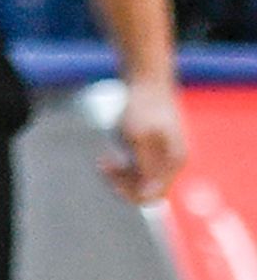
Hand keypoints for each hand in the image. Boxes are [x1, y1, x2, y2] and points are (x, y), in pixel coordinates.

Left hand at [108, 77, 186, 206]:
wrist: (147, 82)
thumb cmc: (141, 107)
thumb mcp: (137, 136)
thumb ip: (144, 167)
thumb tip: (147, 197)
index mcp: (174, 162)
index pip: (152, 197)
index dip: (128, 193)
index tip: (110, 173)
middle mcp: (173, 164)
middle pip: (146, 193)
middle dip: (123, 184)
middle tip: (105, 164)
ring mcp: (165, 158)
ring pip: (140, 184)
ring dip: (120, 177)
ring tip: (105, 160)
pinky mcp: (155, 153)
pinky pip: (137, 173)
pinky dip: (122, 169)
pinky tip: (109, 157)